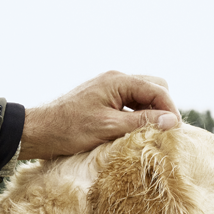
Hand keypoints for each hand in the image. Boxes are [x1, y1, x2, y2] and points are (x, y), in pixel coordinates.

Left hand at [19, 71, 179, 159]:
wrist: (38, 131)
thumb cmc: (69, 130)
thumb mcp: (108, 128)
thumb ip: (141, 122)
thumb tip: (172, 121)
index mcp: (118, 81)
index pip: (158, 90)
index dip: (170, 110)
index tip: (175, 132)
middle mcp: (115, 79)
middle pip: (153, 87)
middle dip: (162, 108)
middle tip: (164, 132)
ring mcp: (108, 88)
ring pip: (142, 95)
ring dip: (150, 112)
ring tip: (150, 134)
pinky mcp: (102, 99)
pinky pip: (129, 102)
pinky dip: (137, 114)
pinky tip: (134, 131)